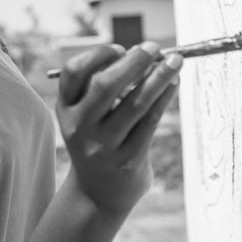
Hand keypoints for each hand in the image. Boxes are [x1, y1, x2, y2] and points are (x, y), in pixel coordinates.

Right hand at [55, 42, 182, 214]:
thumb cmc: (98, 140)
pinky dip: (165, 98)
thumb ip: (101, 87)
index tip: (121, 48)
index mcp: (66, 109)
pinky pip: (151, 121)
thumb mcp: (85, 116)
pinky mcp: (128, 160)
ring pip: (135, 103)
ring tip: (176, 61)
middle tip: (153, 47)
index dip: (98, 55)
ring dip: (159, 77)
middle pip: (105, 85)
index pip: (74, 72)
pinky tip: (174, 84)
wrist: (98, 194)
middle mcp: (80, 127)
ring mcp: (103, 146)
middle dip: (134, 61)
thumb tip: (143, 54)